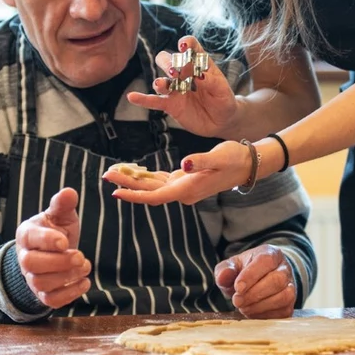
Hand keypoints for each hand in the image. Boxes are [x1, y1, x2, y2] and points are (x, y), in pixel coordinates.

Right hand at [15, 187, 91, 308]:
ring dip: (67, 277)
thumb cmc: (57, 231)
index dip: (47, 240)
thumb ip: (62, 205)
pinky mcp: (42, 294)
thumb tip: (69, 192)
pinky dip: (69, 294)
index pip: (31, 238)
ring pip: (41, 283)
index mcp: (27, 234)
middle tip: (81, 256)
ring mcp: (32, 278)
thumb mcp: (60, 215)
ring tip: (86, 265)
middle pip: (32, 264)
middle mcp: (25, 257)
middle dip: (59, 262)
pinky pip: (50, 301)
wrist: (52, 254)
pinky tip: (84, 282)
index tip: (65, 241)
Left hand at [103, 140, 251, 205]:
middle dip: (127, 184)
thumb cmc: (235, 159)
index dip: (135, 195)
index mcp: (189, 189)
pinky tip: (133, 170)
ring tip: (113, 172)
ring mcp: (184, 187)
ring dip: (134, 180)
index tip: (116, 192)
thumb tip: (183, 165)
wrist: (248, 164)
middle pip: (150, 191)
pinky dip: (146, 176)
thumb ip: (199, 161)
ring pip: (153, 186)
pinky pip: (161, 180)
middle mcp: (183, 192)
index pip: (156, 196)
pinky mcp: (185, 180)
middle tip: (106, 175)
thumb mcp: (219, 158)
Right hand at [127, 36, 239, 138]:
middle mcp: (184, 73)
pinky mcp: (170, 104)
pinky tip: (132, 97)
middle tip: (176, 72)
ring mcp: (175, 89)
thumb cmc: (224, 100)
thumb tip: (200, 75)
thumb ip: (212, 82)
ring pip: (161, 79)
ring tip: (162, 85)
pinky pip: (154, 101)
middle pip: (169, 60)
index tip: (184, 46)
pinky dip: (143, 99)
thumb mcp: (223, 90)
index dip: (186, 44)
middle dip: (169, 63)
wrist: (221, 120)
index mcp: (199, 64)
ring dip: (161, 81)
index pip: (191, 47)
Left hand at [214, 245, 295, 318]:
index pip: (266, 261)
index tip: (237, 288)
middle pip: (277, 280)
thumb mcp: (233, 266)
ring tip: (243, 307)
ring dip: (260, 306)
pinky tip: (252, 312)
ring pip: (283, 297)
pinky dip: (265, 315)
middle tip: (237, 301)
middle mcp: (285, 269)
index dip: (251, 275)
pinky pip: (283, 312)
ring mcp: (291, 287)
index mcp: (271, 254)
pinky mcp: (290, 305)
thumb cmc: (246, 271)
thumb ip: (225, 269)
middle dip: (254, 294)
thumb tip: (223, 276)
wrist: (261, 280)